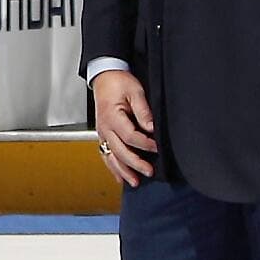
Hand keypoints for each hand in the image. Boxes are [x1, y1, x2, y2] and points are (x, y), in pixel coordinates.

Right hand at [92, 69, 157, 187]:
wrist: (104, 77)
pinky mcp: (102, 135)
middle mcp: (104, 128)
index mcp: (112, 116)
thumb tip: (151, 127)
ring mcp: (102, 133)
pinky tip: (120, 177)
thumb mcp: (135, 91)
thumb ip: (143, 111)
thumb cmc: (118, 82)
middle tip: (149, 171)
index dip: (145, 144)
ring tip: (135, 182)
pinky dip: (112, 167)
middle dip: (135, 164)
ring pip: (111, 157)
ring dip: (122, 171)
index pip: (130, 136)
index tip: (158, 147)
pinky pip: (105, 154)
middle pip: (119, 151)